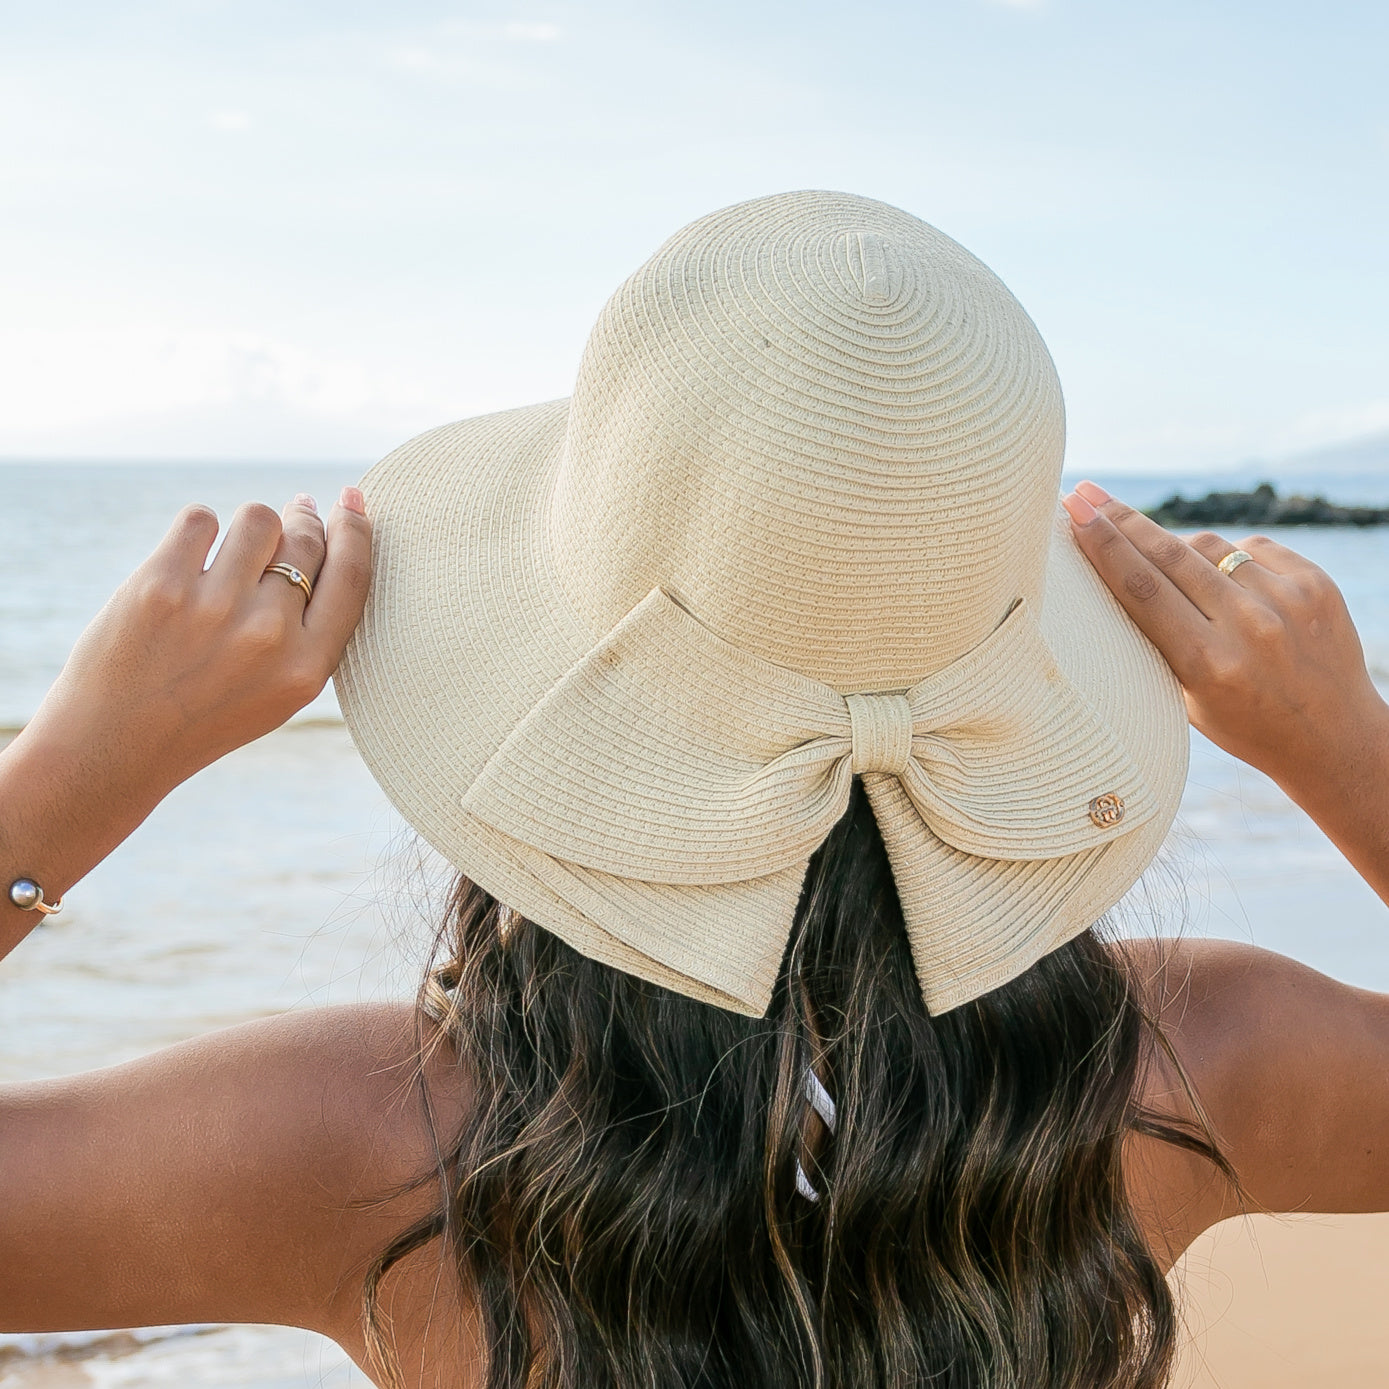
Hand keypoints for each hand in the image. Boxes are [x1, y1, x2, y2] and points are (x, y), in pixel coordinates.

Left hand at [0, 488, 371, 930]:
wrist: (113, 746)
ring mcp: (214, 608)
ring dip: (249, 527)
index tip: (352, 500)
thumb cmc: (205, 713)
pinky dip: (197, 530)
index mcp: (306, 668)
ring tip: (230, 551)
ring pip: (257, 519)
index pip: (351, 576)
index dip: (356, 529)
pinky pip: (200, 518)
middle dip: (301, 519)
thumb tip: (323, 529)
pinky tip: (188, 559)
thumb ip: (311, 628)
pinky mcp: (160, 585)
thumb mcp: (281, 691)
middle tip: (294, 514)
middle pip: (305, 540)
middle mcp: (268, 636)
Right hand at [1062, 481, 1388, 881]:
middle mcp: (1250, 627)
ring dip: (1174, 547)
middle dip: (1120, 520)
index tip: (1075, 509)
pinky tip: (1221, 582)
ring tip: (1159, 561)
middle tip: (1086, 494)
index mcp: (1208, 664)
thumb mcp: (1185, 699)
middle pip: (1167, 556)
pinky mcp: (1315, 582)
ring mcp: (1288, 600)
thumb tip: (1121, 565)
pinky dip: (1226, 559)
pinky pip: (1249, 548)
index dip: (1103, 545)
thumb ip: (1157, 640)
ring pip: (1207, 546)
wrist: (1335, 738)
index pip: (1141, 589)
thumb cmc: (1244, 724)